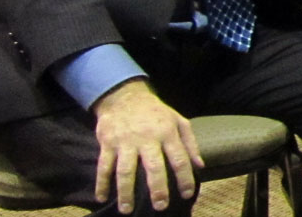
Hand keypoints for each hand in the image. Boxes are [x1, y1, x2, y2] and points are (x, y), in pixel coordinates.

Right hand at [92, 79, 202, 213]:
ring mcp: (126, 141)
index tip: (187, 194)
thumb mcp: (178, 121)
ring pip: (125, 170)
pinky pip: (103, 166)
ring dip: (126, 192)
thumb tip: (200, 166)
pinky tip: (102, 197)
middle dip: (157, 189)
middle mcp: (147, 138)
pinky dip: (101, 183)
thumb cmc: (156, 112)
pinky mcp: (107, 143)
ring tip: (127, 209)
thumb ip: (190, 143)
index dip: (184, 178)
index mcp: (168, 132)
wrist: (125, 97)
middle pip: (153, 167)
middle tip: (160, 206)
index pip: (179, 158)